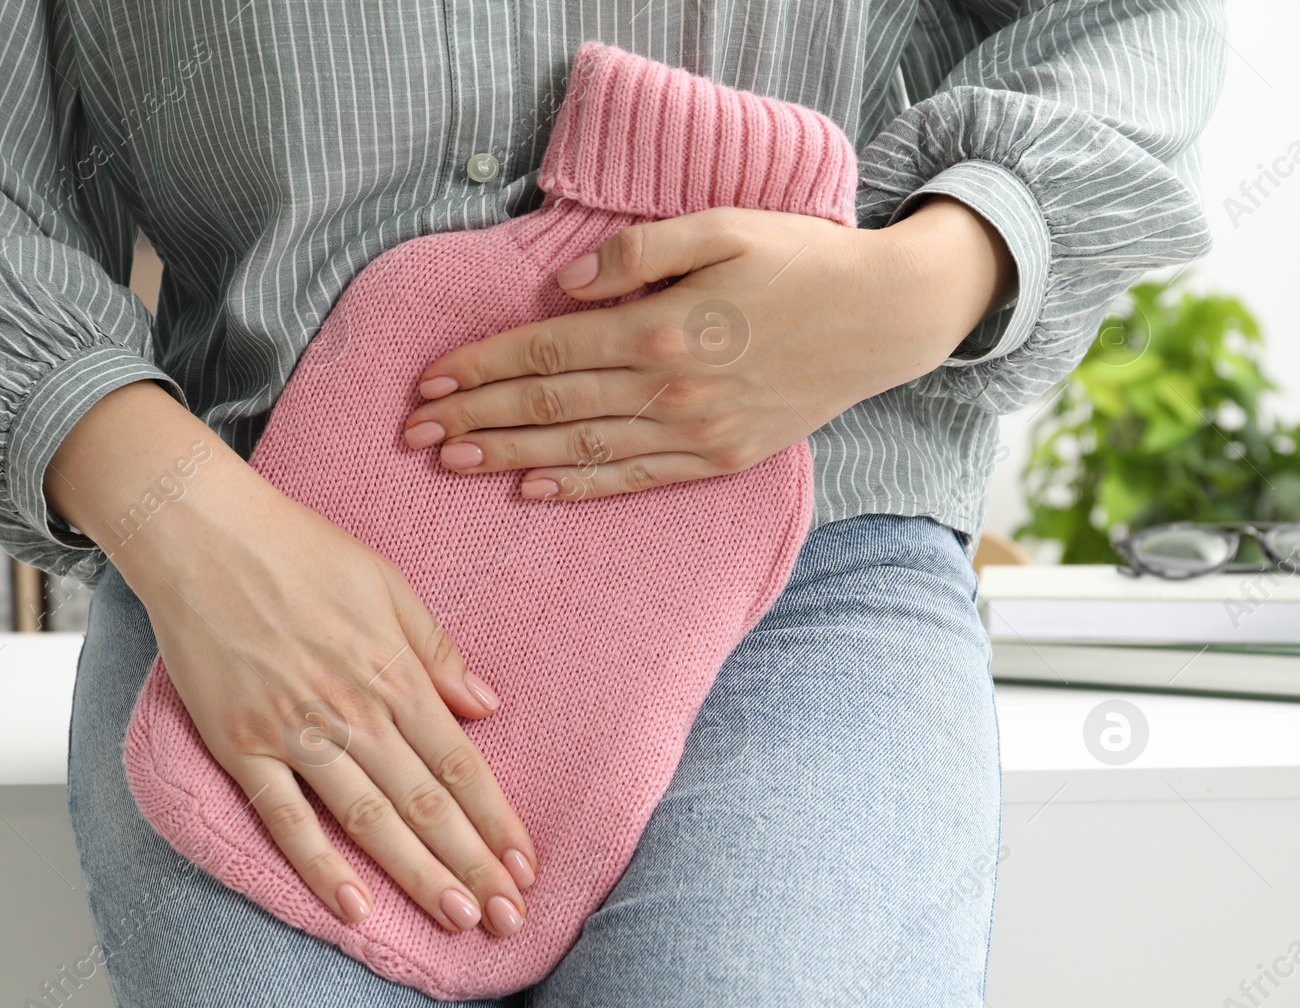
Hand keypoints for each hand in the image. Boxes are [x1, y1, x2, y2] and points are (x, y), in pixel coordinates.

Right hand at [46, 382, 537, 937]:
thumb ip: (437, 650)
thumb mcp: (388, 583)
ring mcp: (296, 732)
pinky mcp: (242, 745)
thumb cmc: (299, 549)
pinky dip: (320, 867)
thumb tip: (486, 706)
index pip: (458, 763)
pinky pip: (286, 818)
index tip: (526, 864)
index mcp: (393, 671)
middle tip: (509, 918)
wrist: (203, 534)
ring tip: (458, 919)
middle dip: (473, 864)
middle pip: (425, 803)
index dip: (496, 819)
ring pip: (370, 820)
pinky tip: (355, 909)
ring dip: (418, 875)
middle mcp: (353, 710)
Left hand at [402, 196, 1015, 499]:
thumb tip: (564, 287)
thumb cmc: (800, 260)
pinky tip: (531, 489)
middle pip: (549, 404)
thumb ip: (636, 253)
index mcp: (662, 327)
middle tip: (414, 432)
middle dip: (475, 417)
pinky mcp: (718, 459)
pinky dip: (578, 486)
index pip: (547, 350)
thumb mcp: (723, 227)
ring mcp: (695, 432)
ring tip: (451, 462)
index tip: (430, 379)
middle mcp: (670, 389)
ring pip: (580, 449)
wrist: (884, 318)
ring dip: (508, 456)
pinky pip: (633, 479)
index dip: (482, 365)